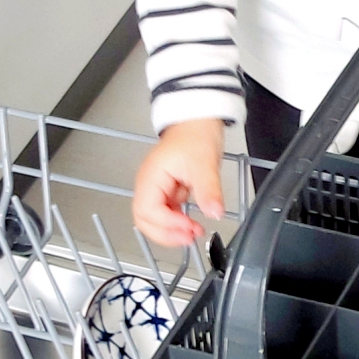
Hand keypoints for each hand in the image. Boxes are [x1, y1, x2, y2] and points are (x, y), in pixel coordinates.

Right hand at [132, 118, 225, 247]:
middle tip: (189, 237)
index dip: (167, 223)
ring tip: (192, 233)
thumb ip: (209, 190)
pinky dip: (176, 223)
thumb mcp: (204, 164)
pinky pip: (165, 214)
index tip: (189, 226)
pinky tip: (191, 224)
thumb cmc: (195, 135)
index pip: (148, 210)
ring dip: (170, 231)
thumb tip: (214, 213)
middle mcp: (148, 185)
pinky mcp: (166, 191)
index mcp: (151, 177)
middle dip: (165, 233)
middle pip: (144, 220)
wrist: (197, 121)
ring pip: (153, 220)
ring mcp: (156, 189)